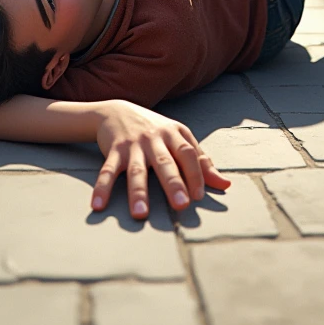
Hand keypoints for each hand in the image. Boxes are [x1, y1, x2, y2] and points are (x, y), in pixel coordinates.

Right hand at [92, 100, 230, 218]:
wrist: (116, 110)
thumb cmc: (155, 129)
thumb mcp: (179, 138)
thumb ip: (201, 161)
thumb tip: (225, 184)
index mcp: (174, 135)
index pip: (188, 154)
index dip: (195, 174)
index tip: (198, 197)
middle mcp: (154, 139)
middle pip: (165, 162)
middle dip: (173, 183)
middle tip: (180, 205)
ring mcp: (133, 145)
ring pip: (136, 170)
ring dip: (138, 192)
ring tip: (140, 214)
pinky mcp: (113, 150)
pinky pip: (107, 170)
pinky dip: (102, 187)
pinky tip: (98, 205)